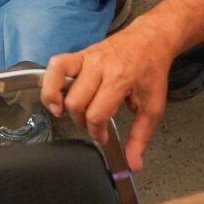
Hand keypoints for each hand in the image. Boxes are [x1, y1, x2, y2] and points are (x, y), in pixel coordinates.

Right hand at [41, 20, 175, 171]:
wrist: (150, 38)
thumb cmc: (151, 71)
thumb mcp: (153, 106)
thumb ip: (140, 136)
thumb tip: (132, 164)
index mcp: (120, 78)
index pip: (97, 113)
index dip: (97, 132)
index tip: (103, 136)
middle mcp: (100, 66)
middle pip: (76, 102)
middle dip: (82, 121)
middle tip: (92, 123)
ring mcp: (87, 56)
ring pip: (59, 79)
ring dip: (56, 100)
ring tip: (60, 111)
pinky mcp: (79, 53)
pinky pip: (56, 64)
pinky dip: (49, 81)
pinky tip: (54, 95)